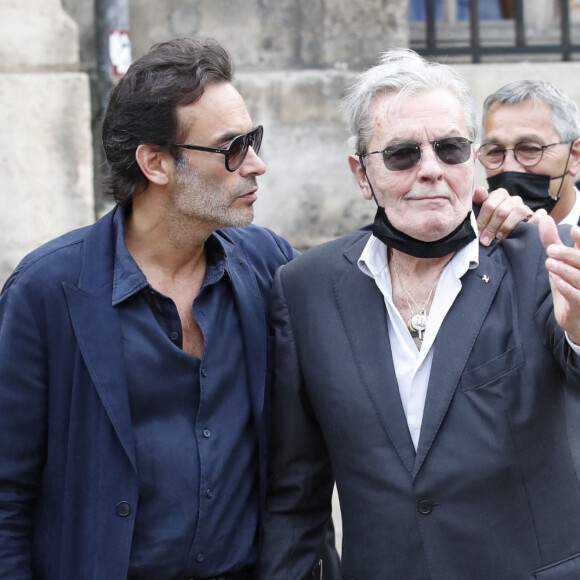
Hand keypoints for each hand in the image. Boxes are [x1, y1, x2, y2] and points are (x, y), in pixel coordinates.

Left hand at [473, 186, 532, 245]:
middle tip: (485, 240)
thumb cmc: (490, 219)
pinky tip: (526, 228)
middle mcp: (513, 200)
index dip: (482, 220)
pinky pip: (538, 216)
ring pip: (518, 212)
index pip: (489, 205)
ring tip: (500, 237)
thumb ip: (478, 200)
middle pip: (502, 211)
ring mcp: (525, 207)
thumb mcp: (481, 210)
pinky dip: (534, 221)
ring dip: (507, 226)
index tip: (478, 232)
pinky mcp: (535, 217)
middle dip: (491, 227)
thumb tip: (480, 191)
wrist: (505, 228)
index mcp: (499, 195)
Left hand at [539, 214, 579, 343]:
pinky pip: (577, 296)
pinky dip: (567, 288)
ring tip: (549, 262)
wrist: (575, 317)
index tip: (573, 230)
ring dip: (565, 270)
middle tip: (551, 249)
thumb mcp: (558, 261)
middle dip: (568, 254)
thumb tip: (544, 217)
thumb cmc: (569, 285)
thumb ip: (552, 239)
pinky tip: (558, 282)